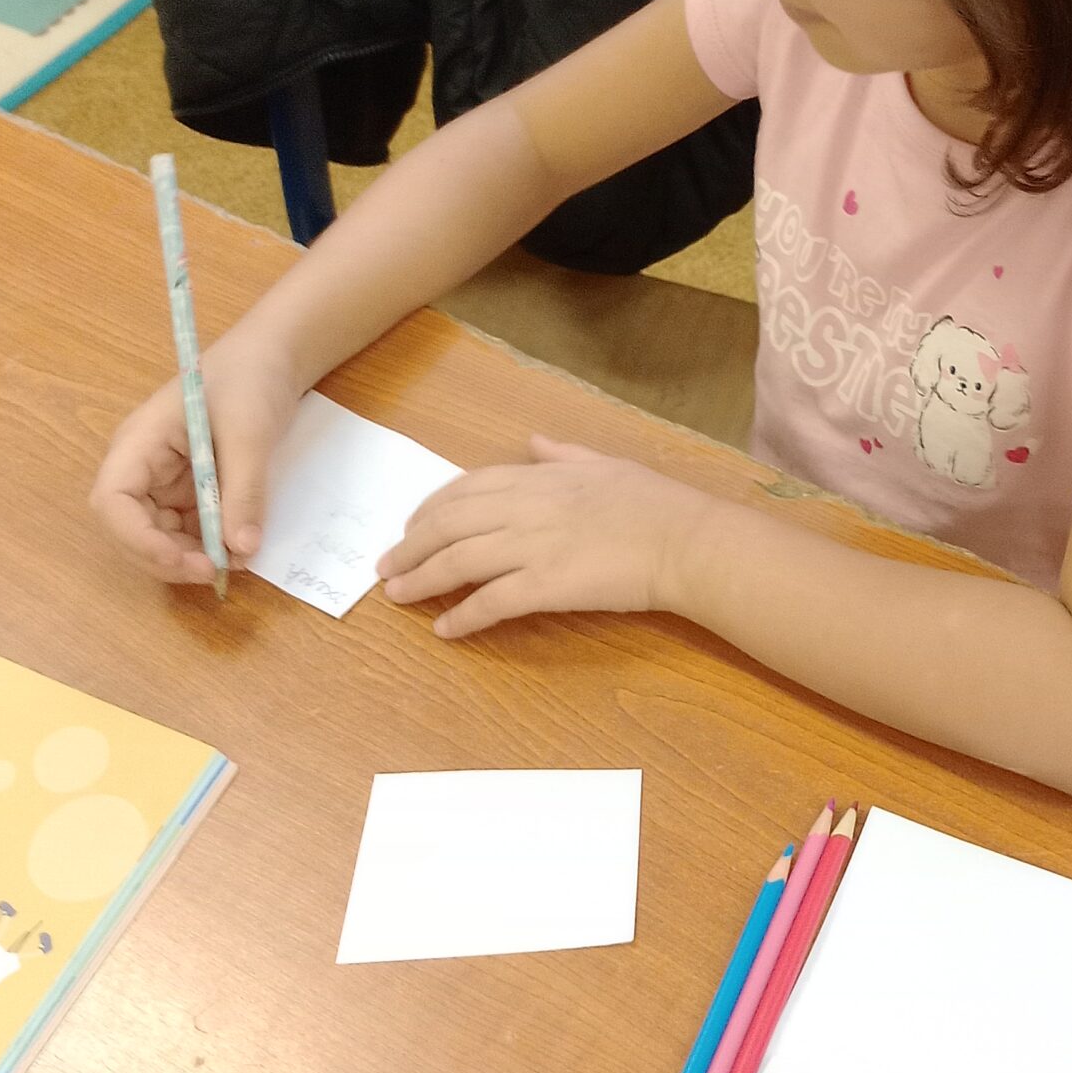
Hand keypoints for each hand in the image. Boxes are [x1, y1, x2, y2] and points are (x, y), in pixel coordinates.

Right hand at [89, 334, 301, 582]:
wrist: (273, 357)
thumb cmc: (250, 379)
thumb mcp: (250, 434)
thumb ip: (244, 491)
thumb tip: (240, 549)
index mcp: (139, 443)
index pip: (112, 502)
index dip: (138, 540)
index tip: (184, 559)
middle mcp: (143, 468)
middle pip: (132, 529)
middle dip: (168, 557)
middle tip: (214, 572)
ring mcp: (166, 482)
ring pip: (162, 537)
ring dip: (192, 557)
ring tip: (237, 560)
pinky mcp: (192, 491)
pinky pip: (190, 530)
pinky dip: (210, 545)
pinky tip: (240, 548)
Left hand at [379, 436, 711, 635]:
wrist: (685, 540)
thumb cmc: (654, 501)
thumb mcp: (604, 462)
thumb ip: (562, 453)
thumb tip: (533, 441)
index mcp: (538, 476)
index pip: (465, 488)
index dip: (430, 508)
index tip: (410, 524)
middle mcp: (525, 507)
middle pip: (448, 524)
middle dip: (409, 545)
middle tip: (386, 566)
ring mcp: (532, 547)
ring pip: (458, 561)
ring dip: (421, 580)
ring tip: (398, 596)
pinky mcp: (545, 586)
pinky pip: (490, 602)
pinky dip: (462, 616)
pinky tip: (445, 630)